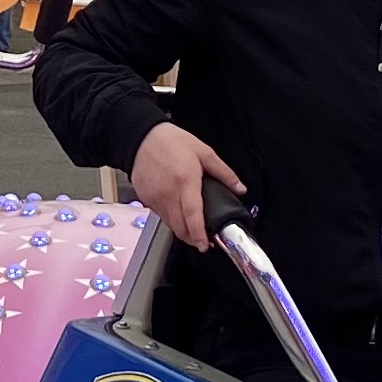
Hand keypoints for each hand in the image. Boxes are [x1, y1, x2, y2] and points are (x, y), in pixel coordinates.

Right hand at [126, 123, 243, 249]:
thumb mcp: (204, 152)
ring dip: (181, 229)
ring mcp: (154, 197)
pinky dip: (170, 218)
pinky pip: (160, 214)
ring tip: (191, 227)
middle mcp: (168, 193)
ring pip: (169, 223)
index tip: (205, 245)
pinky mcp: (145, 198)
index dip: (199, 234)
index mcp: (185, 182)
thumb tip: (240, 188)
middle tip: (202, 240)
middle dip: (192, 238)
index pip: (192, 215)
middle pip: (179, 226)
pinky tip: (176, 210)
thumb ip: (224, 172)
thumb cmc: (171, 141)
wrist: (142, 136)